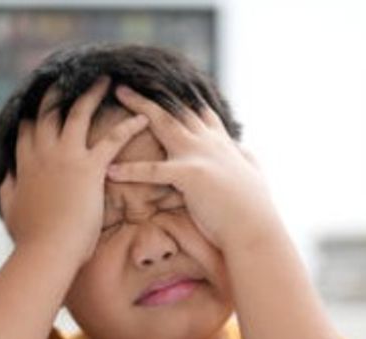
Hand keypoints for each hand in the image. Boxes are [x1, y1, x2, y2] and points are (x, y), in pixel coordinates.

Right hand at [0, 78, 148, 264]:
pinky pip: (113, 139)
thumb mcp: (10, 210)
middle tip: (70, 79)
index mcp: (25, 165)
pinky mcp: (89, 168)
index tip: (41, 105)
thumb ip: (7, 190)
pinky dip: (129, 126)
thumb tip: (2, 179)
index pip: (27, 130)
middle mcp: (43, 154)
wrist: (46, 251)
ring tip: (105, 80)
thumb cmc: (30, 238)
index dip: (34, 115)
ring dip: (92, 94)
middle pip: (49, 112)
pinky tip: (143, 117)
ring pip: (79, 113)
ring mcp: (66, 157)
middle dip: (59, 92)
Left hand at [106, 86, 279, 251]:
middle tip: (128, 83)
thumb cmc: (254, 208)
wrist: (255, 229)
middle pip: (177, 110)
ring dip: (139, 110)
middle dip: (152, 94)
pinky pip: (153, 171)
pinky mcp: (191, 175)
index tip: (163, 86)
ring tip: (118, 96)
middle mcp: (210, 143)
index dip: (180, 98)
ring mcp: (200, 155)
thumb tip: (242, 150)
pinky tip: (110, 170)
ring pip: (165, 124)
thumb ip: (245, 158)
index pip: (198, 112)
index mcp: (222, 144)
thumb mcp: (254, 174)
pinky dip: (130, 170)